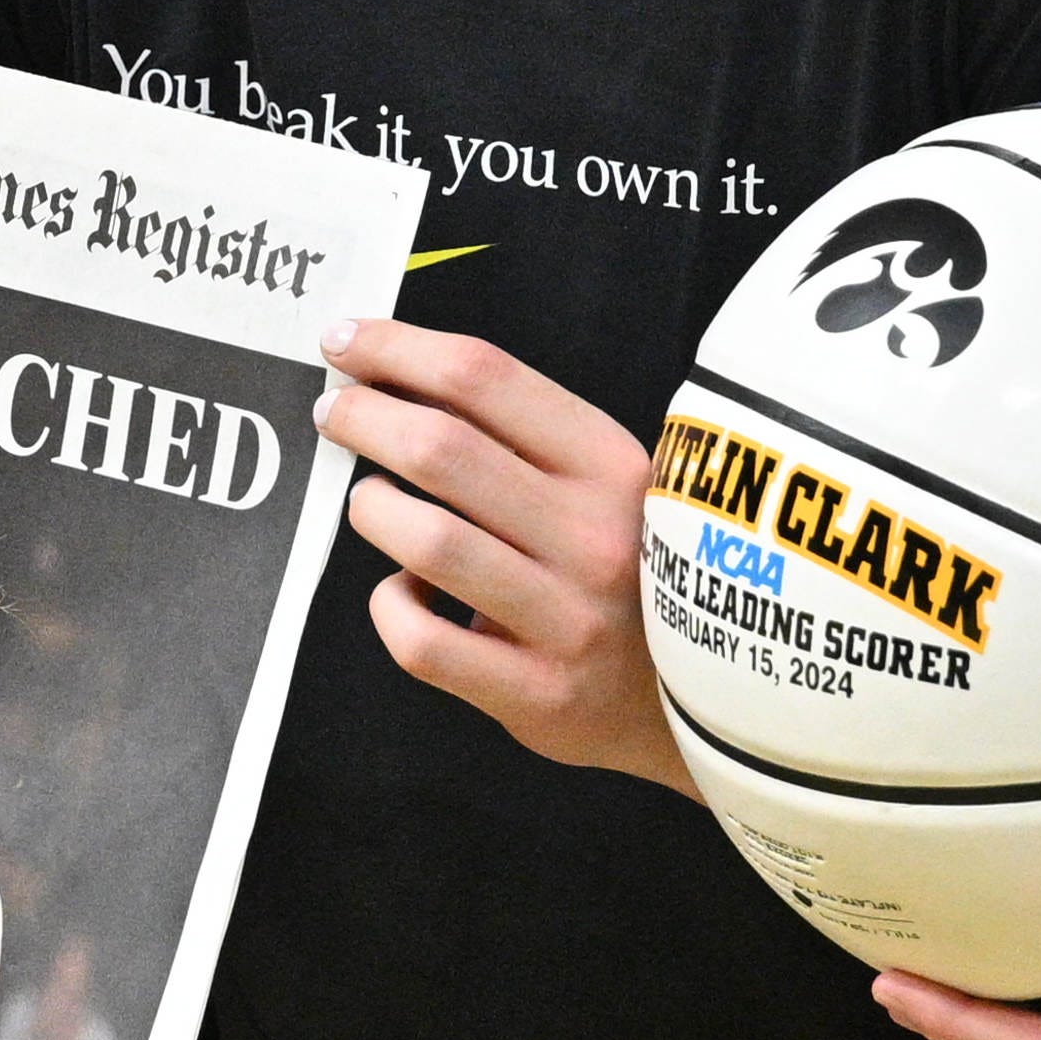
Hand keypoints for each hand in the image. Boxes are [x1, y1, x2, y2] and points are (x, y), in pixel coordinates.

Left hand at [315, 323, 685, 789]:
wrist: (708, 697)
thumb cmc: (633, 573)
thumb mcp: (612, 486)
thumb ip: (525, 438)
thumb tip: (400, 377)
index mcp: (614, 466)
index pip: (487, 377)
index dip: (399, 349)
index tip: (347, 342)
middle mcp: (596, 536)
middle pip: (443, 449)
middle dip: (364, 416)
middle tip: (333, 411)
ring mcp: (568, 619)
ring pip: (428, 540)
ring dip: (373, 509)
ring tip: (371, 503)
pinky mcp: (538, 693)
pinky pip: (423, 640)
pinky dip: (391, 605)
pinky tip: (403, 591)